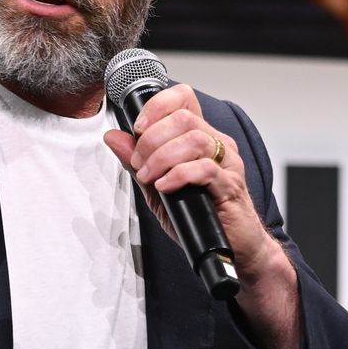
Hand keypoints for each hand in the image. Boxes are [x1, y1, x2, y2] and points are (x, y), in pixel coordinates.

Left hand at [104, 85, 303, 348]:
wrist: (233, 250)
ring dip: (162, 157)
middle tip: (140, 164)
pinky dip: (178, 175)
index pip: (183, 98)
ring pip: (194, 140)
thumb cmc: (200, 218)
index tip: (137, 128)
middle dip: (152, 139)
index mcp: (201, 137)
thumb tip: (114, 137)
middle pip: (184, 118)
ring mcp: (227, 164)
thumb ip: (137, 162)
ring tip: (150, 178)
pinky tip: (166, 188)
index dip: (157, 106)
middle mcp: (217, 144)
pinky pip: (204, 169)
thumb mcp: (157, 188)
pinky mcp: (231, 186)